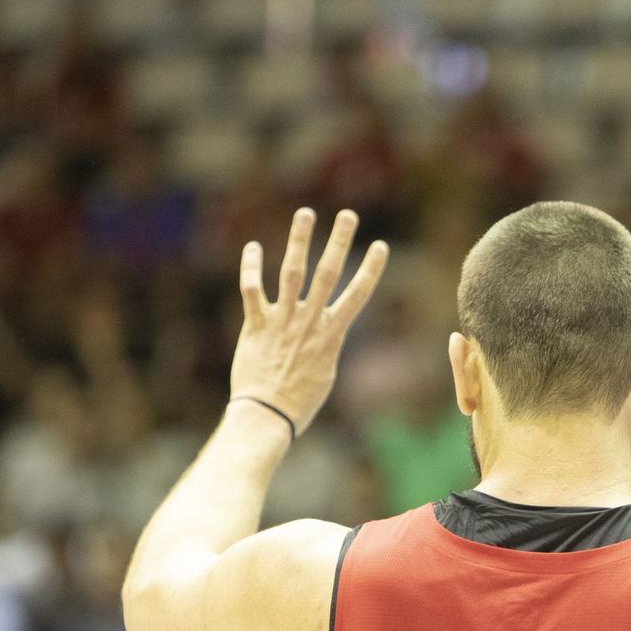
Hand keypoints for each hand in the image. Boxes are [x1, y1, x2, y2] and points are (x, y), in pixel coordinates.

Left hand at [231, 207, 388, 435]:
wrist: (268, 416)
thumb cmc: (299, 403)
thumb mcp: (325, 375)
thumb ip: (326, 347)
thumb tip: (328, 335)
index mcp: (330, 336)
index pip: (357, 296)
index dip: (370, 269)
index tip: (379, 245)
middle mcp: (308, 323)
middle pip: (327, 274)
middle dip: (339, 242)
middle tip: (347, 216)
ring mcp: (281, 322)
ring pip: (291, 273)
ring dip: (299, 241)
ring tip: (305, 214)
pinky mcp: (256, 326)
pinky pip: (252, 290)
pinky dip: (251, 267)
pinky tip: (252, 246)